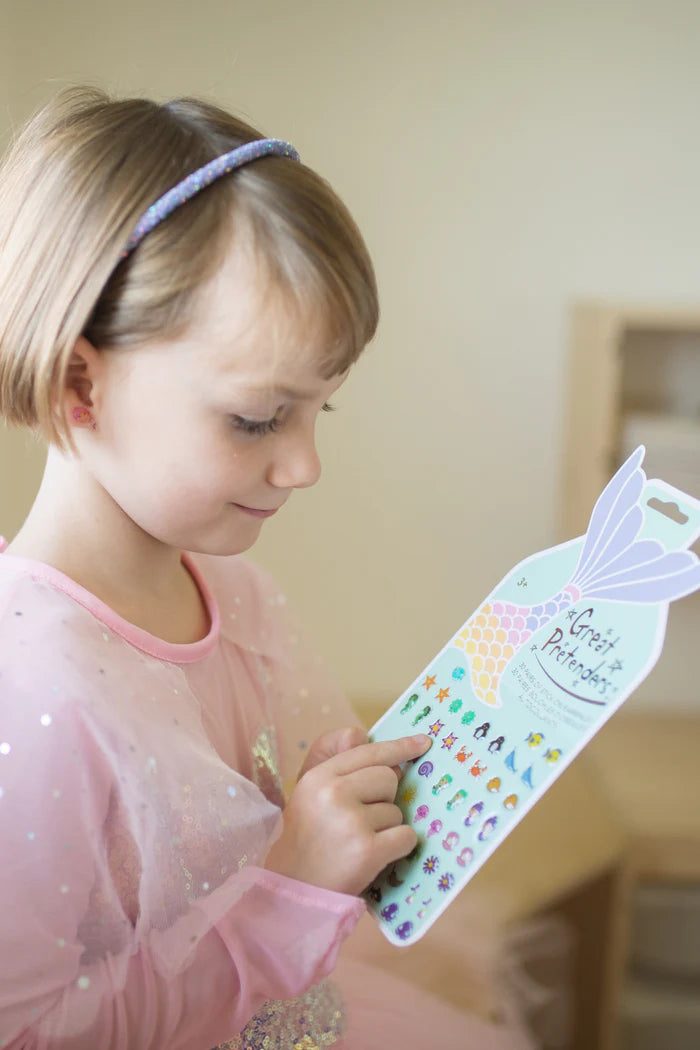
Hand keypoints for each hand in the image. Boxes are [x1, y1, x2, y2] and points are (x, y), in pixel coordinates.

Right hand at [263, 733, 432, 896]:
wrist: (293, 890)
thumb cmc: (307, 840)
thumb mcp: (310, 795)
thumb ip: (338, 765)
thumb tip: (368, 740)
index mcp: (319, 777)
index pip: (368, 751)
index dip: (398, 747)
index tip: (423, 742)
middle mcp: (333, 793)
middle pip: (388, 778)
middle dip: (384, 798)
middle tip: (362, 821)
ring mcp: (351, 821)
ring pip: (397, 811)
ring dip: (386, 827)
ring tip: (358, 842)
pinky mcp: (368, 850)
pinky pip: (406, 836)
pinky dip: (399, 847)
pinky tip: (376, 856)